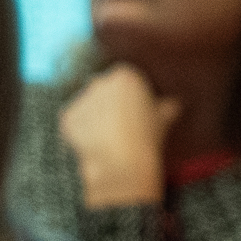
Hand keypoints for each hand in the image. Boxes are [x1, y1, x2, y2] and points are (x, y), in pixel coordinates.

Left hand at [60, 65, 176, 210]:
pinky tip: (93, 145)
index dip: (129, 100)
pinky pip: (74, 123)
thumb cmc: (147, 140)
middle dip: (108, 107)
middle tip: (119, 130)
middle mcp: (100, 81)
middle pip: (103, 92)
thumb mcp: (163, 120)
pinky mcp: (67, 116)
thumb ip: (166, 106)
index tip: (134, 117)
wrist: (121, 165)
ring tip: (107, 141)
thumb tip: (173, 104)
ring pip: (88, 107)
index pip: (124, 82)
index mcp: (125, 76)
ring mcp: (81, 98)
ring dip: (93, 120)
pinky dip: (80, 133)